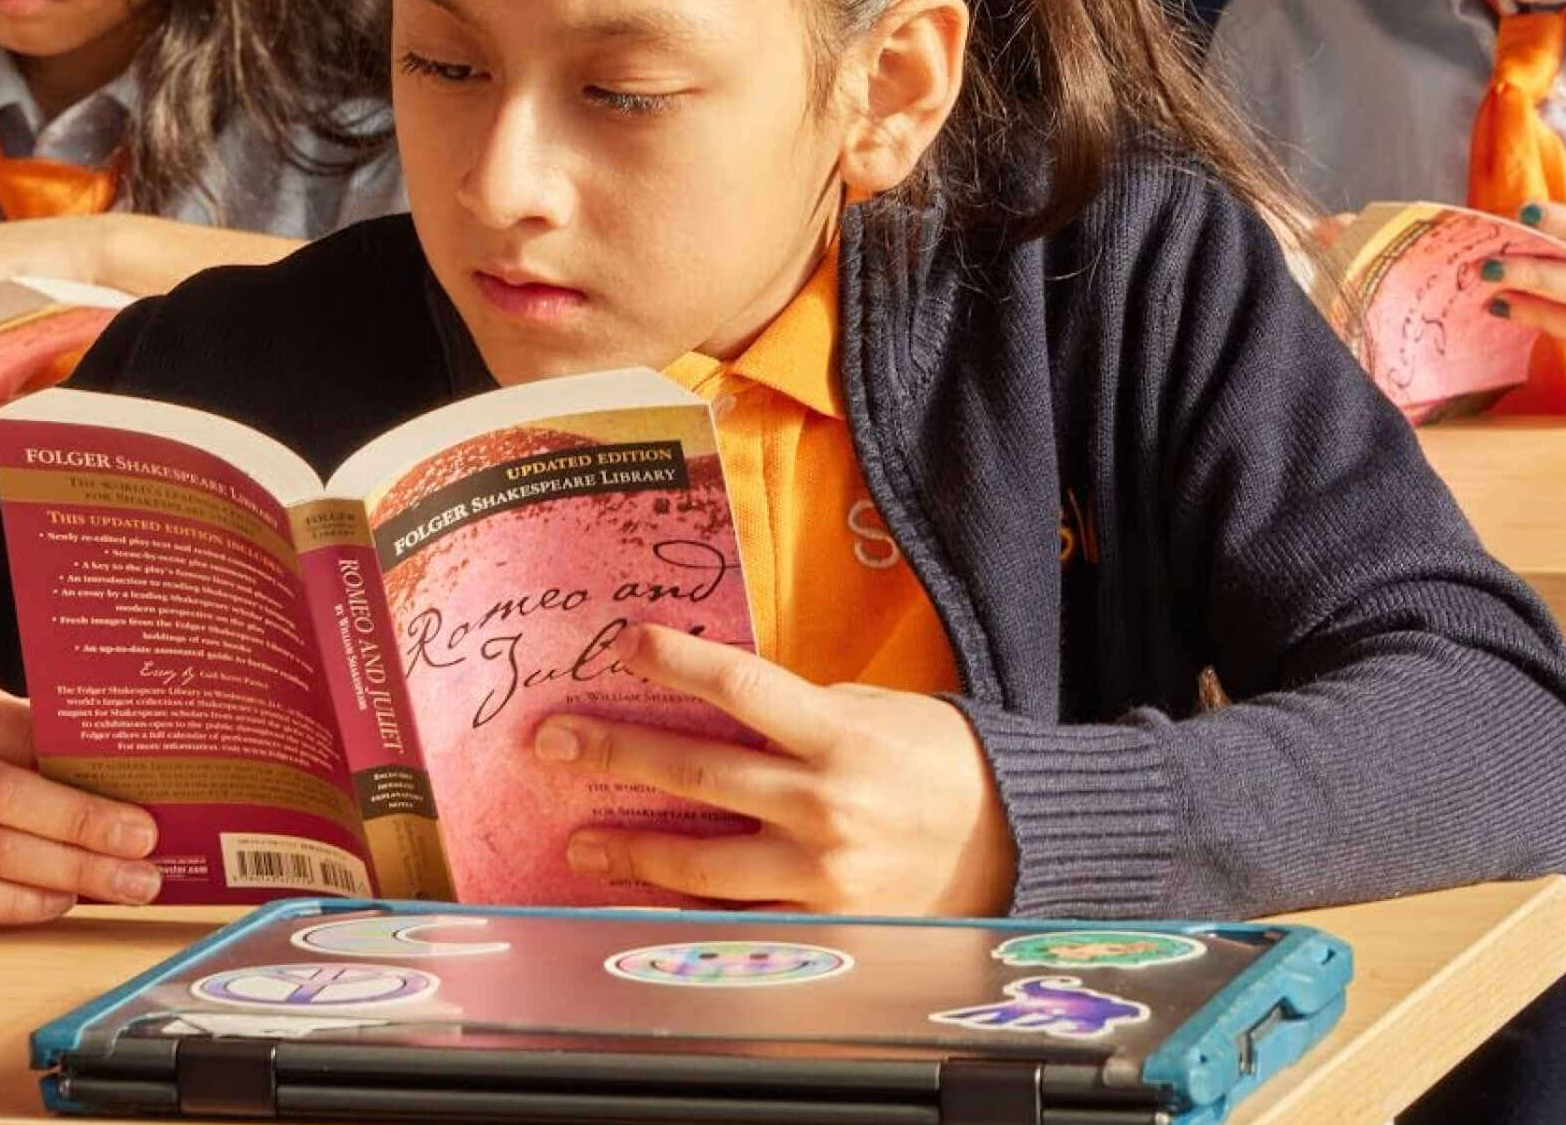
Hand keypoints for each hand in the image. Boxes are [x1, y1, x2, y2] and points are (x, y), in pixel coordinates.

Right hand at [0, 664, 160, 922]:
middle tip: (144, 843)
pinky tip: (65, 900)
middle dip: (83, 824)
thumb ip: (27, 729)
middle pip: (2, 796)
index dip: (80, 764)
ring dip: (67, 873)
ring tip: (126, 882)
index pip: (15, 731)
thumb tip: (122, 764)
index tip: (142, 788)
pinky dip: (19, 904)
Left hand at [533, 623, 1016, 914]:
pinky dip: (685, 904)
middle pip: (698, 771)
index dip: (675, 661)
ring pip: (702, 859)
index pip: (739, 685)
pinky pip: (739, 913)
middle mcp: (824, 803)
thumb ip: (800, 708)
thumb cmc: (940, 761)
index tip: (622, 643)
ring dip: (632, 846)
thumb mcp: (877, 709)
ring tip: (581, 837)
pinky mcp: (823, 923)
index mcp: (839, 734)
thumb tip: (716, 694)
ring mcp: (820, 871)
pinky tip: (642, 894)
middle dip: (617, 753)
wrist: (1012, 843)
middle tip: (553, 741)